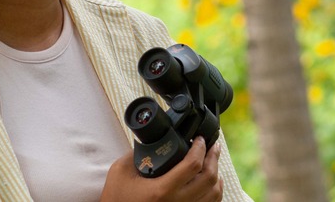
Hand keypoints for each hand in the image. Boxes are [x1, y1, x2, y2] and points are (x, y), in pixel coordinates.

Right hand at [100, 137, 223, 201]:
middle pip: (209, 179)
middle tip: (212, 145)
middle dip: (213, 157)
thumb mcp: (120, 171)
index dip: (200, 148)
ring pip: (214, 194)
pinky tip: (211, 181)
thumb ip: (137, 153)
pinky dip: (215, 191)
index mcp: (162, 190)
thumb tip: (154, 139)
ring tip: (213, 161)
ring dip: (217, 174)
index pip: (192, 166)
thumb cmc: (117, 197)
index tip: (199, 138)